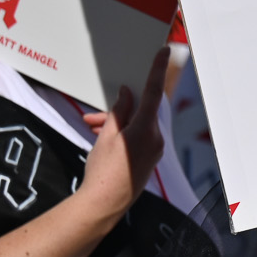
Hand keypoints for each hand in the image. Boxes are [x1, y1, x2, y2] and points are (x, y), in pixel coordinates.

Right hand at [78, 48, 169, 223]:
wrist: (105, 204)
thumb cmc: (103, 171)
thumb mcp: (106, 136)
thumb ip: (118, 112)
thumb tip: (127, 95)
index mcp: (145, 129)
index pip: (153, 92)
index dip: (157, 70)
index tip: (164, 52)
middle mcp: (155, 138)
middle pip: (140, 111)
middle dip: (118, 109)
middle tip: (96, 116)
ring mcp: (154, 149)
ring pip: (137, 124)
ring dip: (116, 123)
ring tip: (92, 128)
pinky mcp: (149, 158)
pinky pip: (138, 137)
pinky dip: (122, 133)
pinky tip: (103, 138)